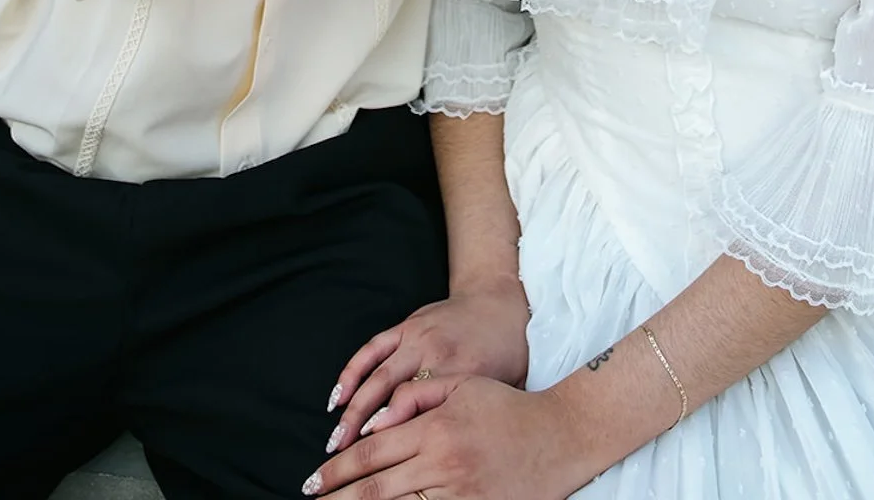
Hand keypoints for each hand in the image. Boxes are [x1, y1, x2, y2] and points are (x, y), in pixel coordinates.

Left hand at [306, 375, 585, 499]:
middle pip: (377, 488)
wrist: (559, 437)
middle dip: (339, 498)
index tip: (314, 479)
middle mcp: (442, 463)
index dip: (339, 469)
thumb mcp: (462, 384)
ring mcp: (459, 494)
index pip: (373, 452)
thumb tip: (376, 419)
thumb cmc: (507, 407)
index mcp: (435, 427)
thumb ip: (417, 396)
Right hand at [325, 280, 529, 455]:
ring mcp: (417, 336)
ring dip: (352, 407)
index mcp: (462, 372)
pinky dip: (353, 371)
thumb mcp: (504, 387)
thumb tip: (466, 458)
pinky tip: (337, 395)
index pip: (423, 408)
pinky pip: (374, 348)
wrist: (500, 300)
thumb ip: (479, 417)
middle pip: (392, 394)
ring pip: (377, 374)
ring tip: (335, 438)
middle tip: (343, 456)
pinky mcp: (407, 325)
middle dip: (364, 427)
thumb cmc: (508, 350)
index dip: (397, 433)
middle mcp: (435, 353)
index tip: (379, 461)